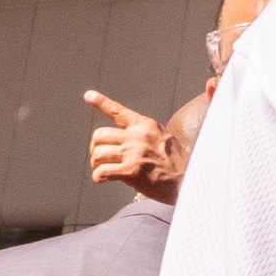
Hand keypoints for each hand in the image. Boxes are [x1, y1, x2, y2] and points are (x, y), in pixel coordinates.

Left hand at [84, 89, 185, 203]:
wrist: (187, 180)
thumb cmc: (176, 163)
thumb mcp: (163, 138)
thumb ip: (143, 135)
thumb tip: (124, 140)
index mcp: (146, 125)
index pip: (118, 111)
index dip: (101, 102)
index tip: (88, 95)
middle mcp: (138, 135)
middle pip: (99, 135)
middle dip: (95, 148)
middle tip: (102, 158)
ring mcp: (133, 152)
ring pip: (97, 153)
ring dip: (97, 164)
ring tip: (104, 170)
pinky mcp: (131, 170)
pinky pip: (102, 171)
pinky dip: (99, 177)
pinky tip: (104, 179)